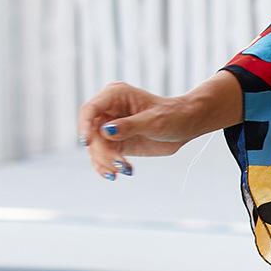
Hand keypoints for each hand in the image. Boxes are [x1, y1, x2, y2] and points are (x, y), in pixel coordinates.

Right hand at [76, 83, 198, 179]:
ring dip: (105, 162)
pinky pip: (103, 156)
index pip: (90, 109)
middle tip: (120, 163)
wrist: (185, 126)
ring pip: (95, 148)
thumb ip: (129, 126)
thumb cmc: (172, 116)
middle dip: (101, 151)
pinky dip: (106, 166)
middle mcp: (109, 110)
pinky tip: (116, 174)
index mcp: (115, 95)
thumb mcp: (153, 121)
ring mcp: (110, 128)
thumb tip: (106, 131)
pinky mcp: (116, 143)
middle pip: (91, 133)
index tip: (86, 142)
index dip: (84, 125)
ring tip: (125, 169)